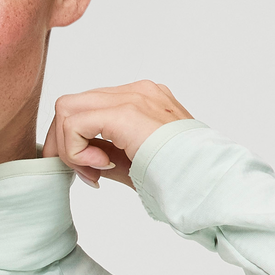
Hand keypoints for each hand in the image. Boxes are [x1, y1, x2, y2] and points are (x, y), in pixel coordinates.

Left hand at [42, 81, 193, 187]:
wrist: (208, 183)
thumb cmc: (180, 178)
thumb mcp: (133, 160)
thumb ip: (104, 151)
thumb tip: (75, 156)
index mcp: (142, 100)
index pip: (87, 108)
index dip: (77, 142)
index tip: (93, 174)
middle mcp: (136, 91)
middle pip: (71, 105)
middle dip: (65, 144)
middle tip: (86, 175)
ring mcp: (132, 97)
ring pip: (65, 110)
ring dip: (70, 148)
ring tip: (95, 172)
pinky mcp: (126, 112)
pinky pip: (73, 123)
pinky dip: (75, 150)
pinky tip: (100, 168)